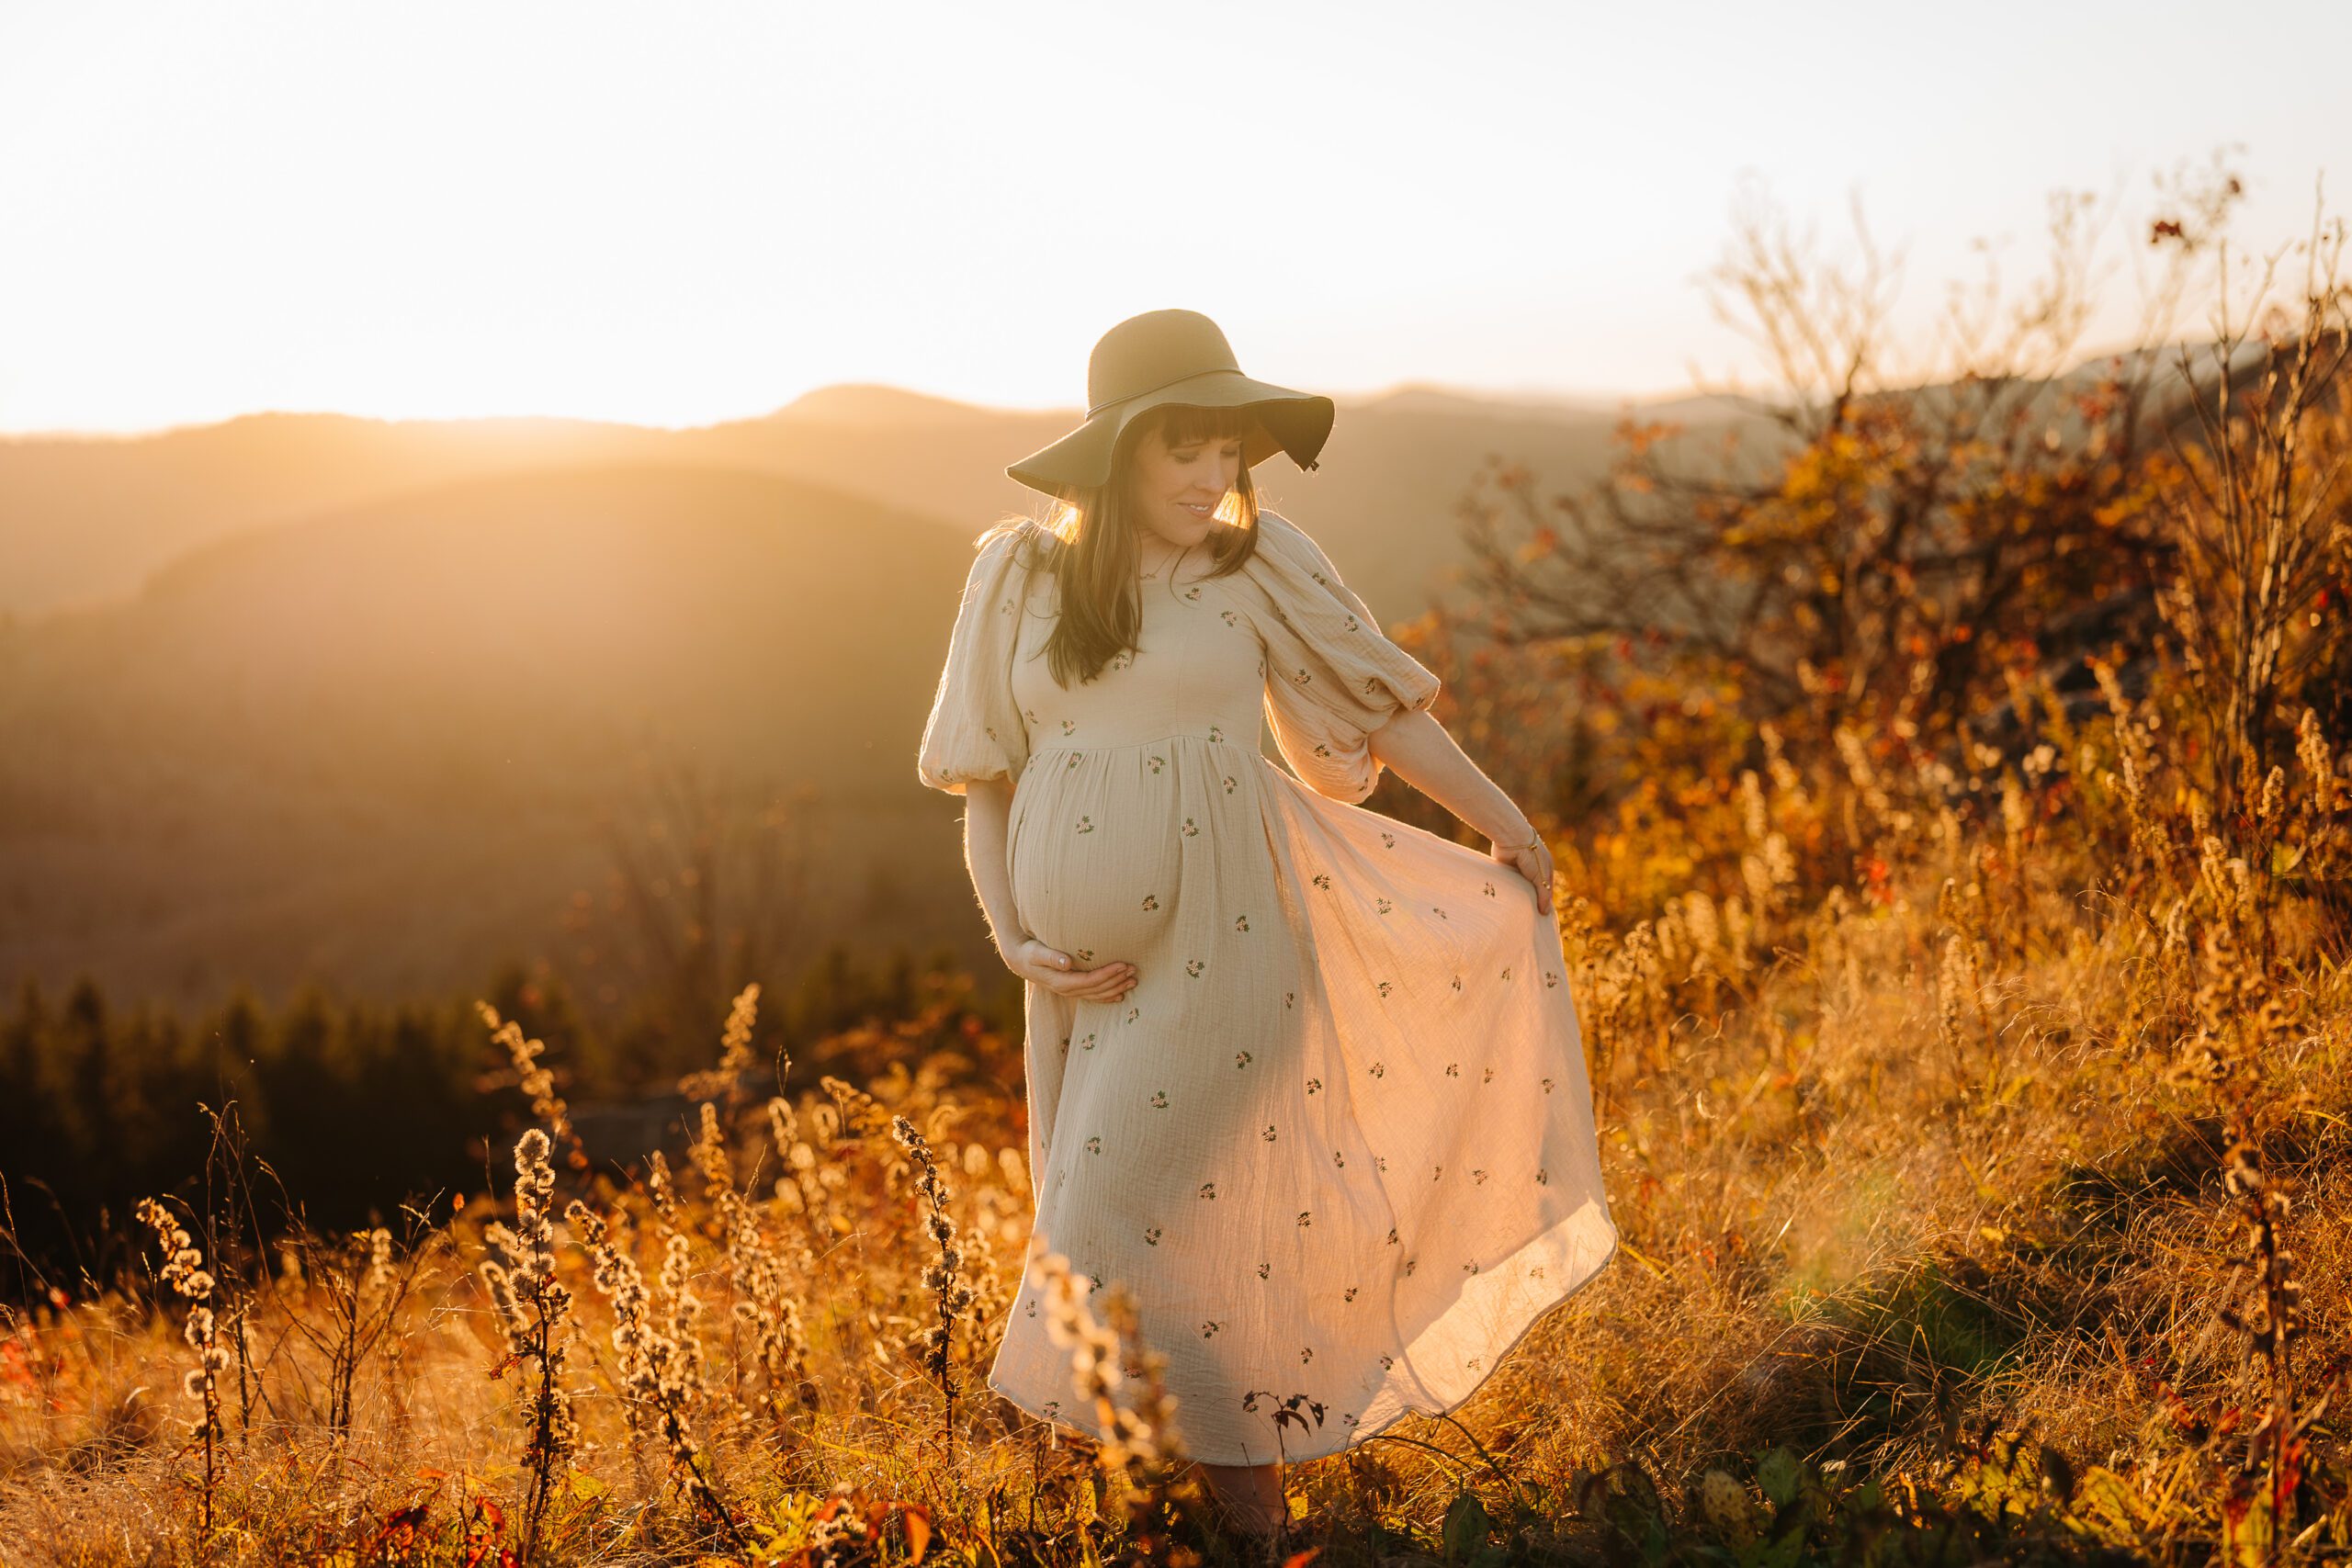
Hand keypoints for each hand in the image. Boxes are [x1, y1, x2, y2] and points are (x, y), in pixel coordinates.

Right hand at [1005, 936, 1137, 1001]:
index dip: (1107, 974)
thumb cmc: (1029, 952)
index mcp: (1060, 981)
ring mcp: (1070, 991)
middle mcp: (1067, 989)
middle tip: (1134, 971)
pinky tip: (1120, 995)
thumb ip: (1051, 957)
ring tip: (1133, 981)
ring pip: (1098, 994)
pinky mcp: (1073, 989)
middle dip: (1117, 980)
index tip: (1122, 965)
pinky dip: (1108, 996)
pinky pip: (1093, 996)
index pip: (1089, 980)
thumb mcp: (1036, 952)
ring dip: (1116, 988)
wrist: (1021, 960)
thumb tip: (1066, 962)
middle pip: (1097, 989)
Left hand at [1490, 824, 1554, 915]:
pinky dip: (1508, 889)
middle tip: (1527, 918)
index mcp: (1546, 868)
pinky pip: (1508, 882)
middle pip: (1533, 889)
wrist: (1512, 838)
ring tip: (1514, 912)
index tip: (1541, 917)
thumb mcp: (1541, 877)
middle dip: (1530, 900)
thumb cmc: (1531, 856)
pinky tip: (1505, 900)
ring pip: (1520, 886)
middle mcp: (1533, 868)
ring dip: (1518, 895)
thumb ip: (1544, 894)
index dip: (1544, 902)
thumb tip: (1546, 912)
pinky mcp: (1506, 868)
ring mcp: (1519, 868)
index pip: (1547, 890)